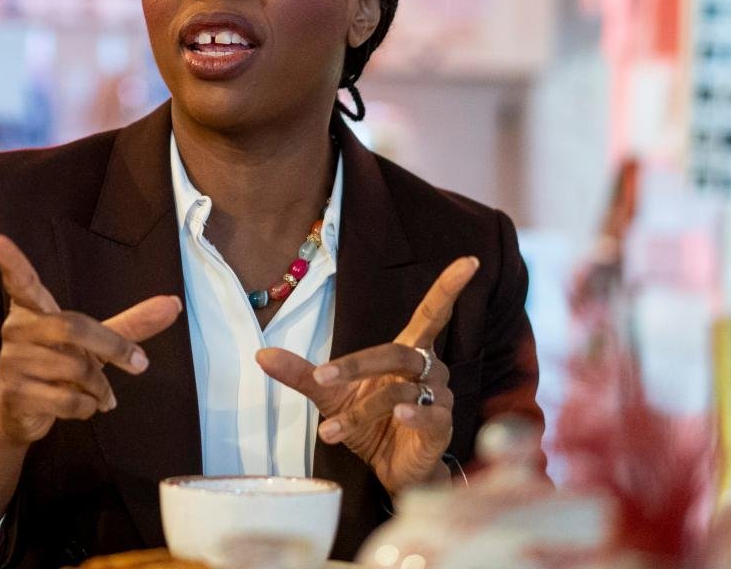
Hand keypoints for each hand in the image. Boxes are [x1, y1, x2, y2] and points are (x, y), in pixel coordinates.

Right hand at [0, 234, 181, 445]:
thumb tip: (174, 304)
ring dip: (101, 386)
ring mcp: (12, 362)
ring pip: (75, 367)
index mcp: (34, 310)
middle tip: (140, 364)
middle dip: (113, 347)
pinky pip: (67, 398)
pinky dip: (89, 406)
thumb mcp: (94, 344)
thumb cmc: (59, 367)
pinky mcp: (15, 394)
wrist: (18, 414)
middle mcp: (18, 330)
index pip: (21, 281)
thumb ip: (132, 324)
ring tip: (104, 395)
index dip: (11, 262)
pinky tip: (86, 406)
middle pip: (73, 327)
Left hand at [257, 256, 478, 495]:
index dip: (449, 287)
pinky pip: (430, 413)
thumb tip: (260, 354)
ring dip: (361, 410)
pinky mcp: (443, 426)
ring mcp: (440, 397)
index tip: (470, 260)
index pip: (433, 312)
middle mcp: (428, 368)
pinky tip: (396, 416)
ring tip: (329, 431)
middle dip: (356, 365)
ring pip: (399, 390)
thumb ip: (301, 374)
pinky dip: (411, 413)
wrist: (390, 470)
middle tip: (323, 377)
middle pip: (396, 352)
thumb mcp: (330, 395)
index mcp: (406, 351)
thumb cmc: (368, 423)